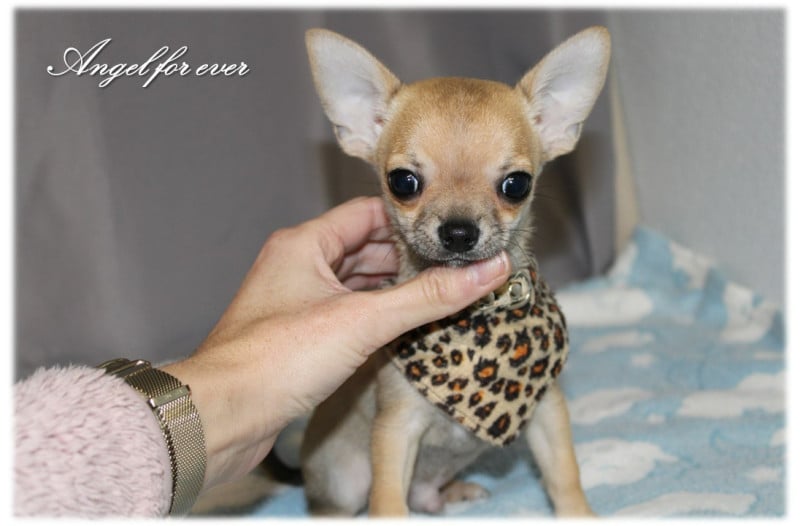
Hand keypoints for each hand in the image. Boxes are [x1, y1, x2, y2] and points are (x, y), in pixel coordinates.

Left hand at [162, 197, 510, 488]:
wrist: (223, 416)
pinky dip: (376, 317)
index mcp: (304, 245)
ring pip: (356, 284)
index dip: (411, 221)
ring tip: (441, 294)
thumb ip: (427, 297)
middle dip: (409, 259)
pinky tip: (406, 327)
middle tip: (456, 266)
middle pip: (365, 249)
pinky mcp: (299, 337)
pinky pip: (347, 315)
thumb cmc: (276, 359)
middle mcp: (298, 267)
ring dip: (394, 290)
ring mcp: (297, 302)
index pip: (367, 214)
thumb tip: (487, 271)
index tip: (450, 232)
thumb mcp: (363, 320)